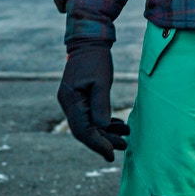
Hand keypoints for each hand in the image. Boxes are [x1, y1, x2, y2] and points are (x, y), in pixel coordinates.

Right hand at [57, 40, 129, 161]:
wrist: (90, 41)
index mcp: (70, 100)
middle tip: (124, 146)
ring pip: (89, 124)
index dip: (97, 144)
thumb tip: (103, 127)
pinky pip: (91, 116)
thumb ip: (101, 104)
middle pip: (85, 130)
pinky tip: (119, 125)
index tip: (112, 154)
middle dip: (104, 140)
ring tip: (126, 136)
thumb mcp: (102, 81)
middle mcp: (68, 103)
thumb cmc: (96, 59)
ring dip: (106, 132)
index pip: (82, 130)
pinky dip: (104, 122)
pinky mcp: (80, 98)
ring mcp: (73, 101)